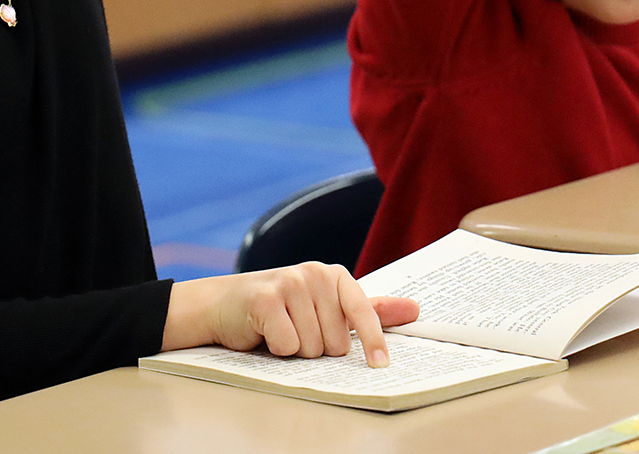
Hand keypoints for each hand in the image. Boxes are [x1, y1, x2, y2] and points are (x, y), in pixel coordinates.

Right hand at [163, 262, 419, 367]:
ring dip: (295, 351)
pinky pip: (286, 345)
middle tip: (297, 333)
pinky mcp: (265, 298)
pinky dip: (275, 349)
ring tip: (280, 332)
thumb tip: (414, 309)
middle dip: (317, 348)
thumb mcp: (326, 307)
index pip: (364, 312)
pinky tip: (264, 334)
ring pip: (312, 348)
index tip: (381, 366)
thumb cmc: (280, 310)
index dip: (374, 342)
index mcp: (334, 274)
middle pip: (336, 342)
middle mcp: (314, 273)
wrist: (223, 305)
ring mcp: (289, 282)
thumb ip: (369, 310)